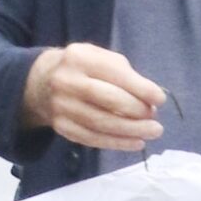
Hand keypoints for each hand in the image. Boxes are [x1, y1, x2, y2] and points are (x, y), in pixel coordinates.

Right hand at [21, 42, 165, 150]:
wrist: (41, 82)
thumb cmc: (82, 68)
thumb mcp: (99, 58)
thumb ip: (124, 74)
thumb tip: (150, 100)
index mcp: (80, 58)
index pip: (114, 74)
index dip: (140, 88)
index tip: (159, 99)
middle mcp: (67, 82)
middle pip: (107, 100)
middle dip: (136, 111)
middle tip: (155, 119)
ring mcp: (61, 106)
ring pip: (101, 123)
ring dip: (131, 131)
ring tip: (152, 133)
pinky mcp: (61, 127)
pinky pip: (92, 138)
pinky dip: (116, 142)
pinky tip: (135, 142)